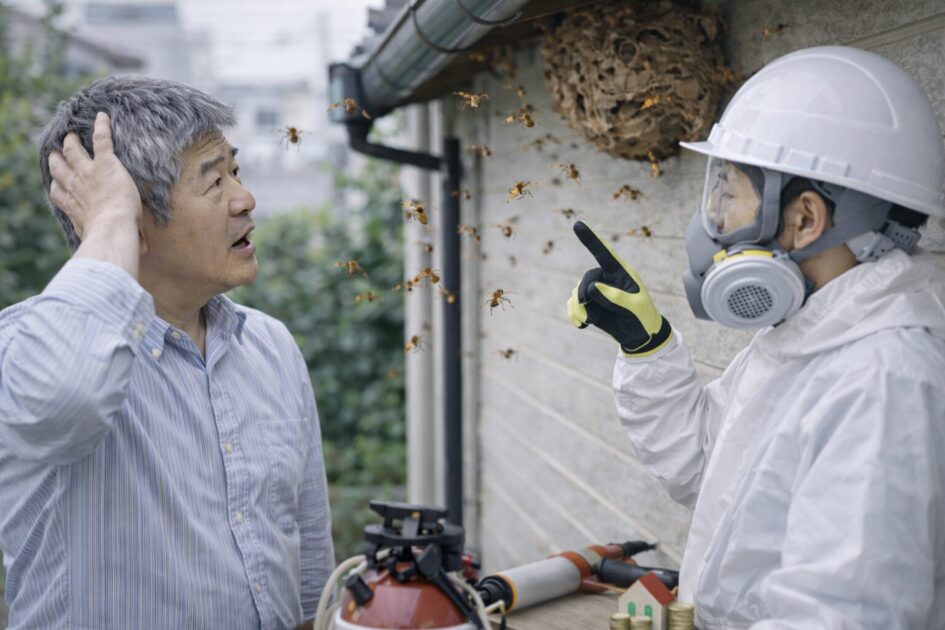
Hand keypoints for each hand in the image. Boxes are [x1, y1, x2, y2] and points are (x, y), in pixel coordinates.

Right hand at [47, 112, 142, 240]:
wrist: (114, 227)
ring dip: (72, 140)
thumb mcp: (113, 239)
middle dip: (58, 157)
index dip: (57, 185)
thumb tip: (145, 253)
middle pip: (59, 166)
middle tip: (60, 150)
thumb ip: (129, 240)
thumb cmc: (113, 238)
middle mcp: (76, 186)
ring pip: (73, 149)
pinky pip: (101, 139)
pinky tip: (103, 116)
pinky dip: (102, 126)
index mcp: (73, 206)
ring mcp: (89, 172)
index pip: (57, 191)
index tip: (58, 181)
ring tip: (72, 133)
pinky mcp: (106, 163)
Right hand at [566, 221, 671, 356]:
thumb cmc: (642, 318)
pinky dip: (574, 315)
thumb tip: (593, 287)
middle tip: (588, 314)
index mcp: (621, 273)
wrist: (640, 336)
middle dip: (583, 296)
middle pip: (586, 279)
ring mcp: (596, 291)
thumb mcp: (635, 308)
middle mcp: (607, 278)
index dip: (591, 238)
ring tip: (589, 321)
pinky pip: (573, 305)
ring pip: (577, 293)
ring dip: (579, 309)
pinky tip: (583, 325)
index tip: (577, 224)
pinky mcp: (590, 304)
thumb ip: (615, 297)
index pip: (604, 253)